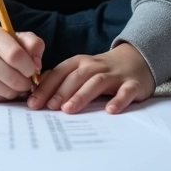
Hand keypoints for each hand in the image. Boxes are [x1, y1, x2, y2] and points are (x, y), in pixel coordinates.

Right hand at [0, 26, 43, 101]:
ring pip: (8, 92)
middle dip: (27, 82)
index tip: (33, 69)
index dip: (30, 66)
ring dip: (17, 90)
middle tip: (27, 78)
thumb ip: (34, 45)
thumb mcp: (19, 38)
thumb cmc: (3, 45)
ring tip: (14, 80)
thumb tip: (37, 66)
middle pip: (13, 79)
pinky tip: (3, 84)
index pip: (16, 56)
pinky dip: (6, 94)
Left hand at [27, 42, 154, 114]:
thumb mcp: (81, 70)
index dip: (45, 87)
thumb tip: (36, 95)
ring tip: (69, 109)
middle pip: (76, 76)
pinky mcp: (132, 84)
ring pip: (96, 82)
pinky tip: (110, 110)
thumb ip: (61, 80)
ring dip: (82, 95)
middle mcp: (95, 66)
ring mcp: (115, 75)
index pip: (59, 72)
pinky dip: (118, 100)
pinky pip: (126, 91)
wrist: (137, 60)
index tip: (33, 103)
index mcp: (80, 63)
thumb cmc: (102, 71)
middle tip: (49, 107)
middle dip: (61, 91)